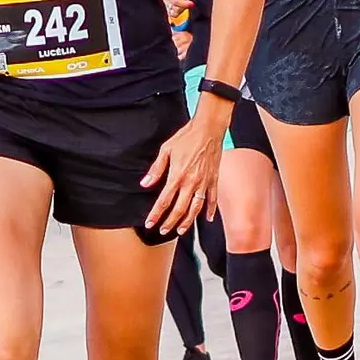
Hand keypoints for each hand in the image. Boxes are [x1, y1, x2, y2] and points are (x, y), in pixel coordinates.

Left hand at [140, 103, 223, 239]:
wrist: (209, 129)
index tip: (149, 223)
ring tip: (181, 230)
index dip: (156, 214)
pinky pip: (212, 199)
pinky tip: (206, 218)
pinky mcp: (214, 180)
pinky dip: (210, 210)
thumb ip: (156, 169)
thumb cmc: (187, 138)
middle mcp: (192, 182)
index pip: (164, 201)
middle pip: (179, 209)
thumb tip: (145, 184)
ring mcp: (204, 183)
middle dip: (170, 222)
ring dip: (187, 221)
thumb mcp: (166, 151)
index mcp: (177, 176)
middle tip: (163, 230)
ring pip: (195, 208)